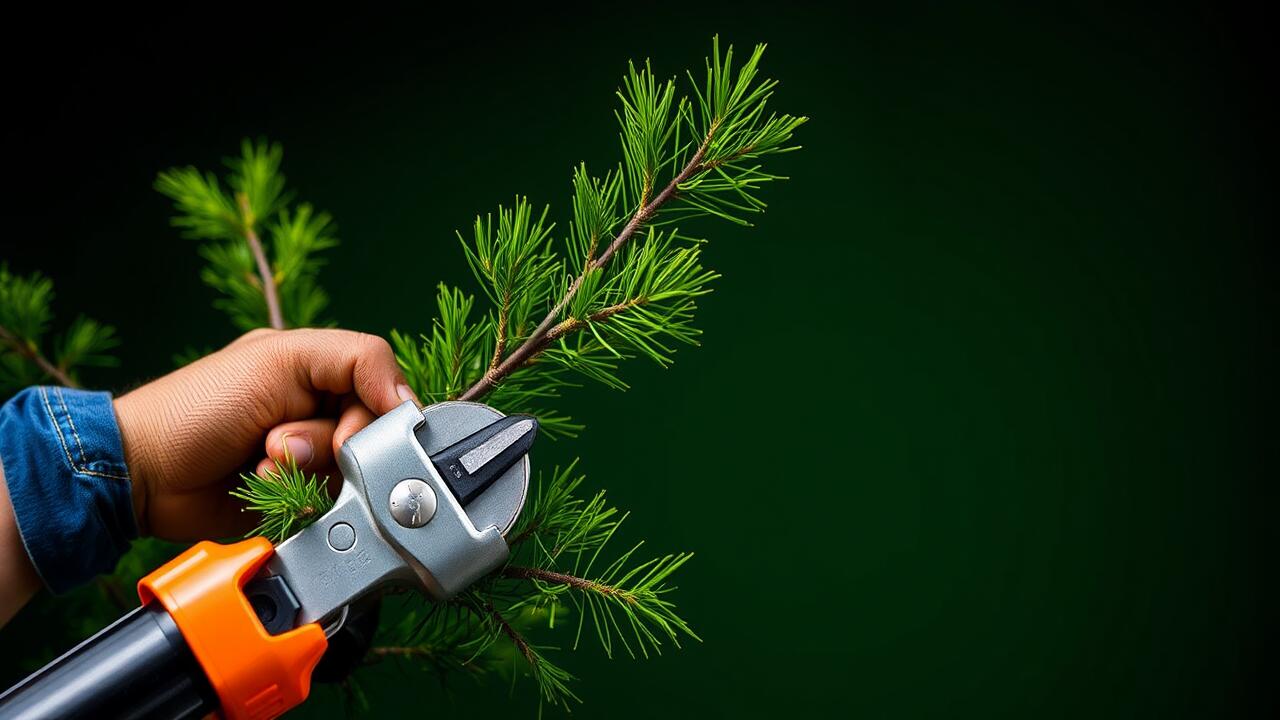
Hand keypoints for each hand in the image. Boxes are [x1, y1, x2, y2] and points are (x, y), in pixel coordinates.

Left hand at [114, 328, 417, 540]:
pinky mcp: (297, 493)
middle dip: (329, 444)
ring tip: (263, 466)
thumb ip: (355, 360)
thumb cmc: (198, 406)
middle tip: (281, 446)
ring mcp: (308, 453)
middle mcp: (318, 407)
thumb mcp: (280, 359)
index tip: (351, 431)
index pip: (383, 383)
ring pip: (352, 471)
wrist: (144, 474)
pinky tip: (265, 488)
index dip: (378, 409)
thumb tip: (405, 400)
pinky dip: (301, 498)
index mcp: (317, 365)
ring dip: (308, 472)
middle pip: (370, 432)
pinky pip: (330, 501)